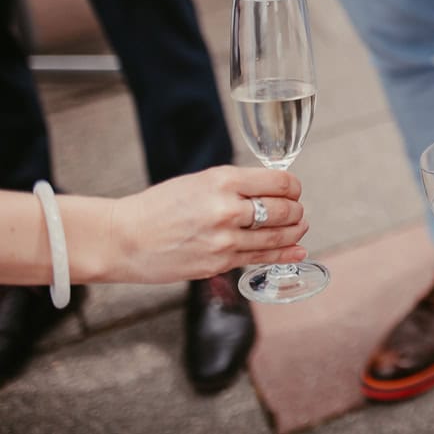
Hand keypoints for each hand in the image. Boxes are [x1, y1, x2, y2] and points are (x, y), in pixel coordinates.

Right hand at [106, 167, 307, 284]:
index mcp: (223, 181)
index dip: (293, 187)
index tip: (293, 191)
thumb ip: (236, 185)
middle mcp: (227, 209)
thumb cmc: (158, 207)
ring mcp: (224, 240)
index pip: (280, 182)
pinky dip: (284, 254)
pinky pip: (260, 258)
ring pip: (277, 236)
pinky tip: (297, 251)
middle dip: (296, 211)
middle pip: (284, 210)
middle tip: (296, 211)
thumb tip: (272, 190)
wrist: (122, 239)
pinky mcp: (218, 264)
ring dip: (294, 232)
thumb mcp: (200, 182)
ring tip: (300, 228)